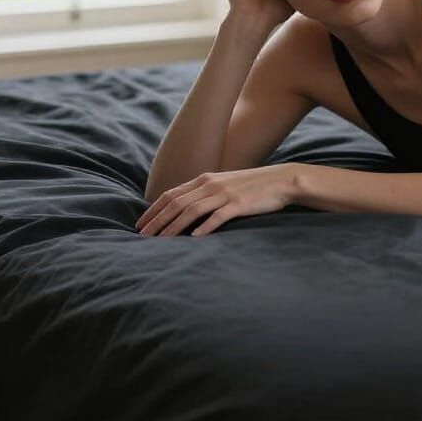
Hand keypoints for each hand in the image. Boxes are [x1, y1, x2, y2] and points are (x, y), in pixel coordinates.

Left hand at [136, 164, 298, 236]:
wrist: (282, 180)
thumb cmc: (253, 186)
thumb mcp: (225, 184)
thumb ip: (206, 193)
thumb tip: (186, 208)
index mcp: (206, 179)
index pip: (172, 194)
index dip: (153, 209)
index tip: (140, 224)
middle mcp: (211, 184)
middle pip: (177, 202)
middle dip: (157, 220)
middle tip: (142, 236)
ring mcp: (225, 194)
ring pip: (192, 210)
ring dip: (173, 226)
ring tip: (160, 241)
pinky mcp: (239, 204)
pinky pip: (218, 216)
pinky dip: (204, 227)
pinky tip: (194, 238)